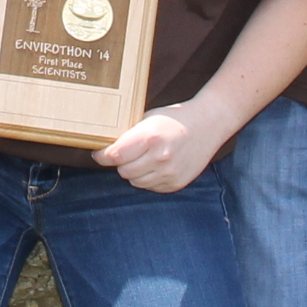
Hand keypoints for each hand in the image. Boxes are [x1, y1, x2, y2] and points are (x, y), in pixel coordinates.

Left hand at [95, 101, 227, 192]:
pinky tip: (157, 165)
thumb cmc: (174, 120)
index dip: (102, 156)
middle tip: (126, 153)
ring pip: (135, 182)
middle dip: (120, 163)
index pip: (115, 156)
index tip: (99, 154)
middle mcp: (160, 158)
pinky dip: (149, 178)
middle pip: (123, 171)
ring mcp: (169, 173)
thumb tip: (105, 149)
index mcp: (150, 138)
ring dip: (134, 172)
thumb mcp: (148, 119)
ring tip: (144, 158)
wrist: (207, 125)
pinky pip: (151, 187)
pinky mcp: (176, 183)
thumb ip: (129, 135)